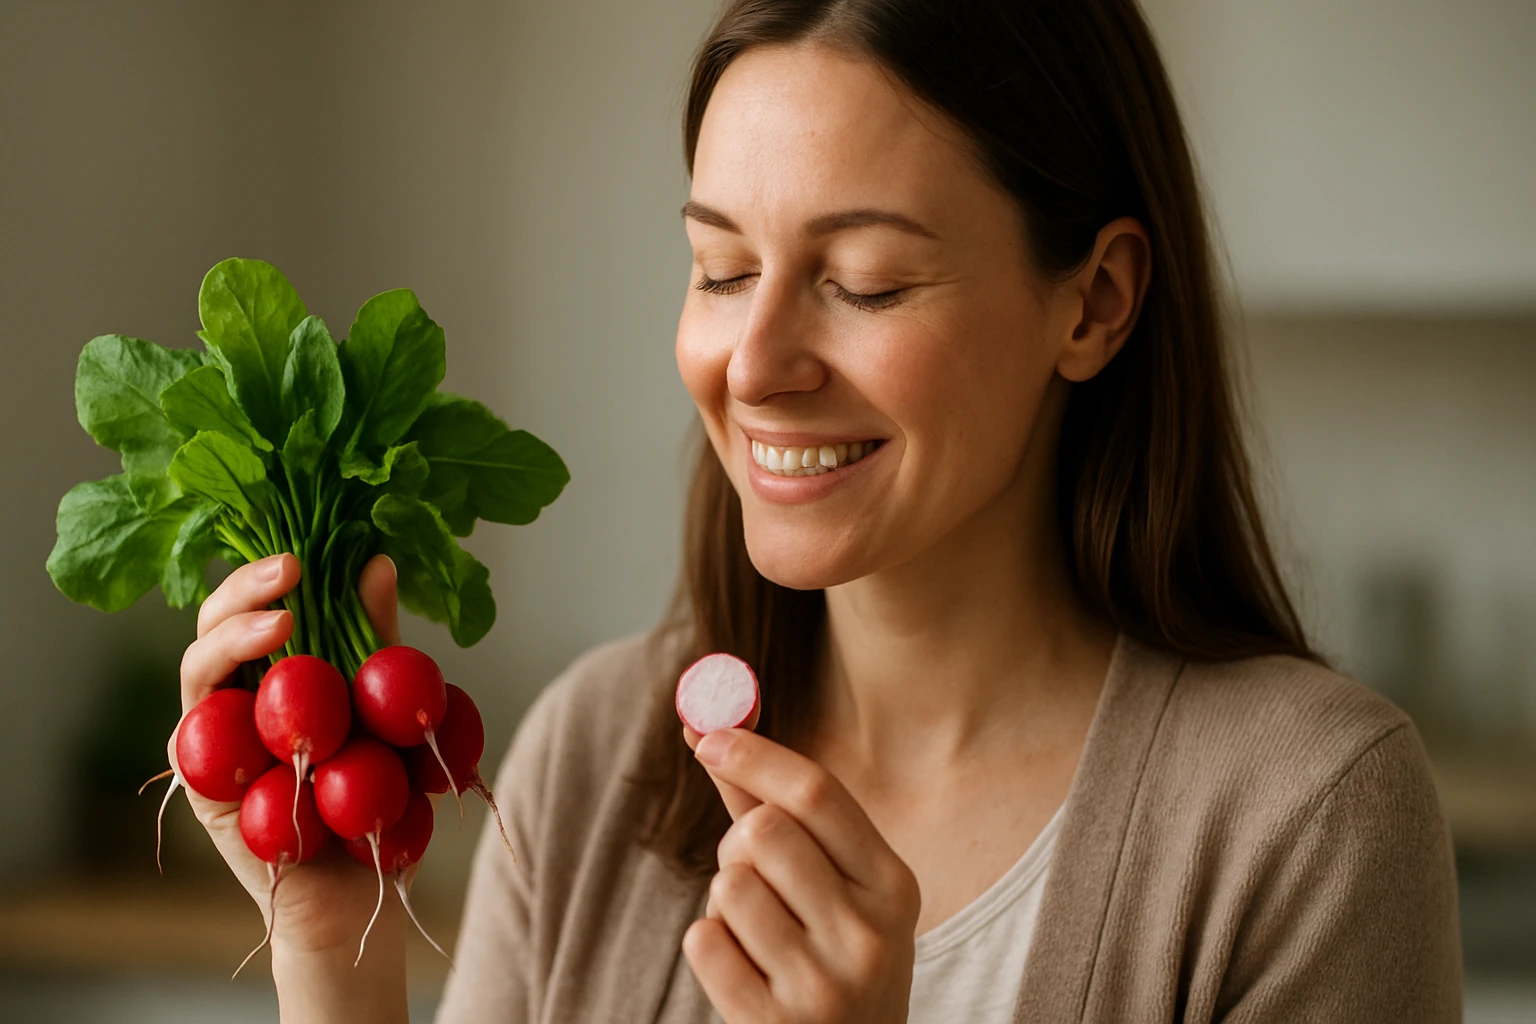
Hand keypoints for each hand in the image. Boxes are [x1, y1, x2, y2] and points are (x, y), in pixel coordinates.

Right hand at [166, 552, 407, 957]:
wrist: (370, 882)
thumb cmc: (380, 795)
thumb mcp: (386, 706)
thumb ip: (374, 640)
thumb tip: (377, 560)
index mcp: (272, 673)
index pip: (254, 606)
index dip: (268, 573)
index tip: (307, 554)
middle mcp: (234, 699)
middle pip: (214, 626)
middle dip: (243, 589)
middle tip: (289, 569)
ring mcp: (213, 740)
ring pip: (198, 670)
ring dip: (231, 636)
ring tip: (282, 620)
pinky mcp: (203, 783)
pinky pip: (199, 736)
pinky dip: (226, 708)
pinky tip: (263, 693)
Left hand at [680, 725, 919, 1023]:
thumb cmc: (834, 953)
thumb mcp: (836, 885)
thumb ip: (778, 809)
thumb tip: (710, 729)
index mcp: (893, 885)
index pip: (817, 793)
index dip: (756, 755)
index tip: (710, 736)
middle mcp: (868, 935)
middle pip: (765, 831)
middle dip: (740, 841)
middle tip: (751, 870)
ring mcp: (824, 985)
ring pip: (730, 885)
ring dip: (726, 898)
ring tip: (758, 929)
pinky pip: (703, 941)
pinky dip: (710, 943)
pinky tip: (743, 966)